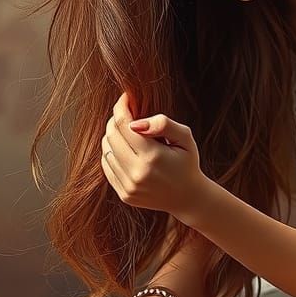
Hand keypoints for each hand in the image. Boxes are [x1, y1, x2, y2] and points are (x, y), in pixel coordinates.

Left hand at [101, 91, 207, 221]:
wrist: (188, 198)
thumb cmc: (187, 162)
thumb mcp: (184, 137)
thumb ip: (163, 124)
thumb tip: (134, 123)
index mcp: (153, 157)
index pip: (124, 124)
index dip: (121, 107)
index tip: (125, 98)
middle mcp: (137, 173)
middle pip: (111, 136)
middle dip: (115, 120)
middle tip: (127, 115)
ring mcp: (129, 186)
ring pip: (106, 150)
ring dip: (113, 137)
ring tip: (129, 134)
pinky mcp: (124, 194)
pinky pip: (107, 166)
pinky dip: (112, 154)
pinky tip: (126, 150)